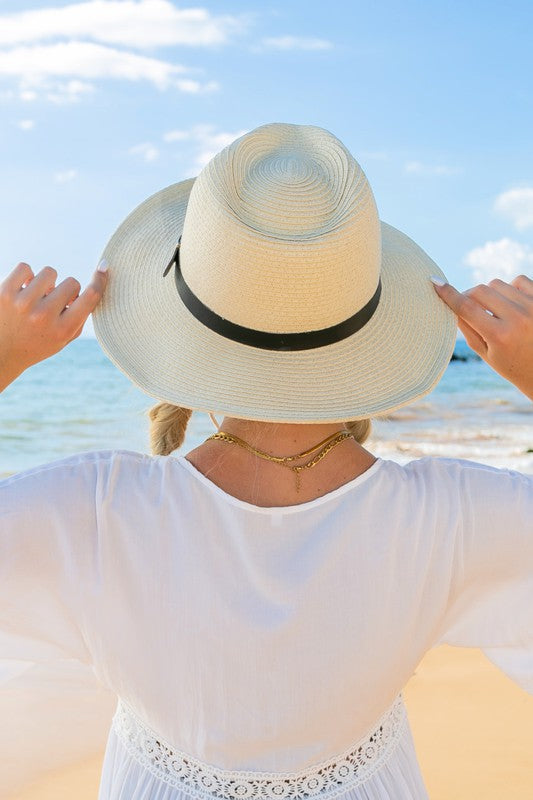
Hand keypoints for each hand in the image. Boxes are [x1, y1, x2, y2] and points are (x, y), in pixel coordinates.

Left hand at [0, 261, 107, 391]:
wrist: (1, 353)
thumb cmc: (37, 343)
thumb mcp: (64, 339)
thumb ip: (80, 317)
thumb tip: (96, 283)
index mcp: (62, 330)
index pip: (90, 297)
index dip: (100, 280)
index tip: (104, 266)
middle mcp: (44, 316)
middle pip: (71, 283)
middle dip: (65, 291)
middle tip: (54, 304)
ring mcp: (23, 303)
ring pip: (49, 272)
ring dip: (46, 282)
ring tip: (36, 297)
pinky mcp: (5, 292)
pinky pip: (25, 267)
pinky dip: (26, 276)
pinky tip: (23, 289)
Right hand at [432, 274, 532, 399]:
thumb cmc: (513, 366)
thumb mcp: (486, 353)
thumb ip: (467, 328)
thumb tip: (450, 303)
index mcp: (500, 336)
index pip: (466, 308)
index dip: (448, 294)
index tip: (435, 282)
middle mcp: (518, 318)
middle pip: (480, 291)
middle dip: (469, 296)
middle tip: (468, 307)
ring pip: (498, 284)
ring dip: (490, 295)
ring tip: (496, 313)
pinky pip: (519, 280)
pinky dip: (510, 288)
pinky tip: (512, 305)